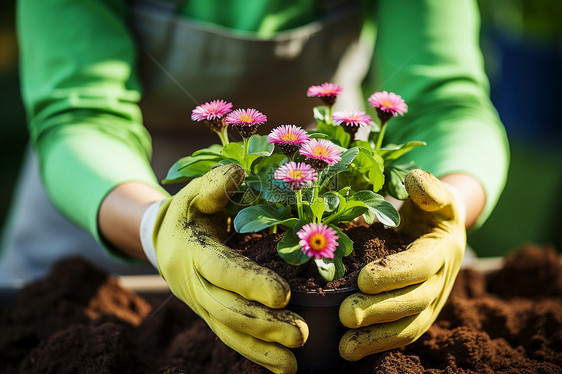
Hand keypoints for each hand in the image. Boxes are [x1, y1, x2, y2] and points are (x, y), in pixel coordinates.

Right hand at [141, 164, 307, 373]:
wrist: (163, 240)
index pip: (221, 270)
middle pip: (226, 310)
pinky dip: (254, 354)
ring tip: (294, 364)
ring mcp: (200, 304)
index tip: (284, 295)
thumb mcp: (195, 192)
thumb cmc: (189, 211)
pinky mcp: (209, 314)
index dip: (250, 284)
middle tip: (300, 334)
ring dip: (261, 348)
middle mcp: (193, 284)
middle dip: (263, 324)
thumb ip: (214, 184)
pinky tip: (281, 367)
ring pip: (228, 331)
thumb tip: (236, 174)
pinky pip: (229, 337)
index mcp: (192, 251)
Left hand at [338, 169, 465, 360]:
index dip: (394, 274)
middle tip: (345, 315)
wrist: (443, 231)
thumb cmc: (431, 208)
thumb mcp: (434, 194)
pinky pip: (403, 334)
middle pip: (413, 302)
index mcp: (442, 249)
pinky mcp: (419, 315)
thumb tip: (415, 179)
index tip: (363, 280)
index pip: (420, 265)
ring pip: (409, 327)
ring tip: (345, 348)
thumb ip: (428, 188)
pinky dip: (379, 346)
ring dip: (378, 339)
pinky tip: (349, 352)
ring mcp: (432, 303)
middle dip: (380, 311)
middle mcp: (441, 281)